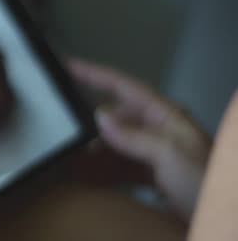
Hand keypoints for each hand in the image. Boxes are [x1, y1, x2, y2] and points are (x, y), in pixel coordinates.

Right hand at [68, 58, 210, 220]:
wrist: (221, 218)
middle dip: (88, 124)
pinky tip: (85, 177)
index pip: (124, 86)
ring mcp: (151, 154)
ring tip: (69, 157)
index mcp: (164, 116)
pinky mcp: (149, 176)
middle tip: (63, 129)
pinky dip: (101, 172)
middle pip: (114, 119)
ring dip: (92, 153)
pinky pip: (117, 168)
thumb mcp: (171, 153)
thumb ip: (135, 135)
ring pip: (112, 146)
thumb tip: (100, 117)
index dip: (95, 74)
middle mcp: (155, 131)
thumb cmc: (205, 180)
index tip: (69, 65)